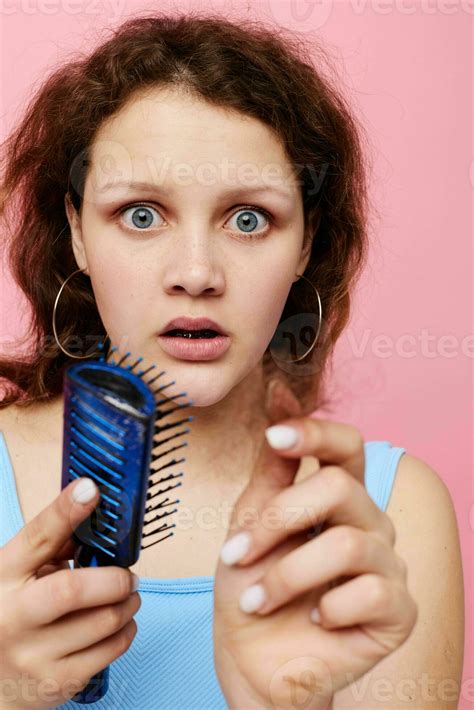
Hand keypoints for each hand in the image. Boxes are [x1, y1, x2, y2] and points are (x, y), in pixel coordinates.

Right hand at [0, 478, 139, 709]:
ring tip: (127, 598)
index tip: (91, 489)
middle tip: (129, 576)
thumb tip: (96, 517)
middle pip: (71, 590)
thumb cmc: (11, 613)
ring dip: (127, 604)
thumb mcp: (17, 574)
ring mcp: (32, 654)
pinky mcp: (56, 682)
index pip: (36, 538)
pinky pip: (109, 651)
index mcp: (2, 576)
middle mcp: (12, 616)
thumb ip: (51, 548)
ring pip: (102, 622)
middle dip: (113, 579)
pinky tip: (119, 624)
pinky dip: (125, 632)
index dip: (65, 511)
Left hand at [213, 380, 416, 709]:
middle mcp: (369, 522)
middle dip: (276, 521)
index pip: (346, 445)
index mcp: (337, 496)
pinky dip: (327, 608)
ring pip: (347, 543)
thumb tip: (279, 392)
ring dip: (286, 575)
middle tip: (236, 554)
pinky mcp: (398, 612)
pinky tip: (314, 620)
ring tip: (257, 599)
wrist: (250, 659)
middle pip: (338, 488)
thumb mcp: (250, 518)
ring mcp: (387, 566)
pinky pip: (372, 591)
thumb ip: (271, 464)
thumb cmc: (250, 584)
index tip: (273, 433)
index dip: (314, 432)